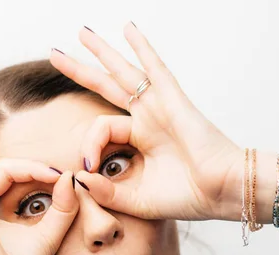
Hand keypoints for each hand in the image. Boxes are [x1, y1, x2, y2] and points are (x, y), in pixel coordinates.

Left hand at [50, 22, 242, 220]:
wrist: (223, 193)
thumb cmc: (188, 198)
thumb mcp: (137, 200)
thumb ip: (107, 192)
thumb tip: (79, 177)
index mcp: (139, 140)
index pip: (100, 129)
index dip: (86, 146)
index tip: (88, 168)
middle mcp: (146, 119)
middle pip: (106, 87)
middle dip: (80, 71)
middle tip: (56, 54)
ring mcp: (159, 107)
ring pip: (124, 73)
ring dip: (102, 52)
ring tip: (81, 33)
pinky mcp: (173, 101)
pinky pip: (155, 69)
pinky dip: (142, 48)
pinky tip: (128, 29)